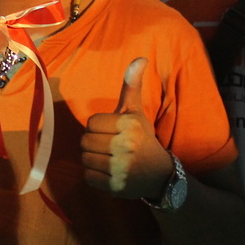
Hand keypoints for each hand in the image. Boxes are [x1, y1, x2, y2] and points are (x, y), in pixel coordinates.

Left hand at [80, 57, 172, 199]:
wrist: (160, 175)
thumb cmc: (142, 138)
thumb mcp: (137, 112)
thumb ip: (132, 86)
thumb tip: (140, 58)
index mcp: (130, 124)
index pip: (91, 122)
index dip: (98, 127)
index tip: (112, 132)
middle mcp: (126, 146)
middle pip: (85, 141)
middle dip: (93, 143)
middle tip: (108, 147)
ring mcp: (121, 168)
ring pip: (85, 159)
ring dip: (93, 159)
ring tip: (108, 159)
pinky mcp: (116, 186)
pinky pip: (89, 177)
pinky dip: (95, 176)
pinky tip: (109, 172)